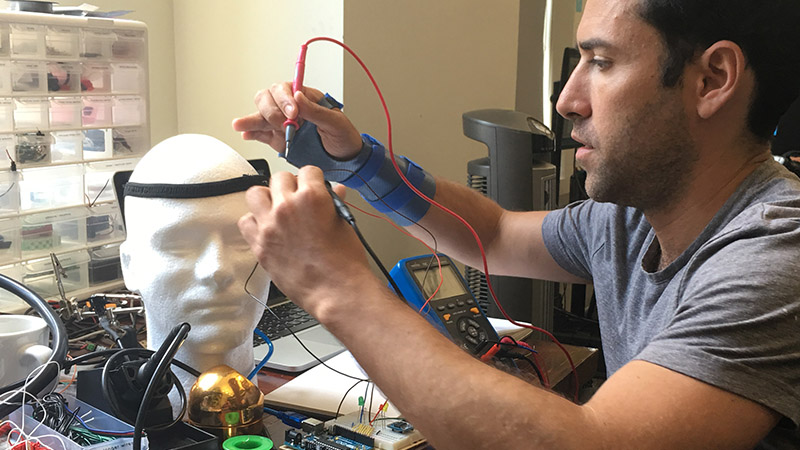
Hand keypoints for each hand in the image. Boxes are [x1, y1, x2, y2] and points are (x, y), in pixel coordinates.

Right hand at [232, 83, 362, 159]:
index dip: (284, 99)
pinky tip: (246, 133)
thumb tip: (298, 96)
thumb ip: (316, 111)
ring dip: (251, 119)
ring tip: (240, 124)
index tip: (293, 113)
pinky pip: (260, 133)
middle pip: (268, 98)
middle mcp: (291, 107)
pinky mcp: (278, 139)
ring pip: (261, 114)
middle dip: (271, 110)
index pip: (285, 88)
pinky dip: (251, 132)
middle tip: (282, 124)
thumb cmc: (344, 138)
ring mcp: (283, 123)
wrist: (346, 160)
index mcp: (305, 98)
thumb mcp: (336, 123)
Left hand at [238, 166, 371, 315]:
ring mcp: (270, 226)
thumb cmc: (344, 262)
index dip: (313, 180)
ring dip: (267, 198)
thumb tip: (334, 192)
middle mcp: (287, 207)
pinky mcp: (260, 245)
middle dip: (290, 185)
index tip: (313, 186)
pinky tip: (267, 228)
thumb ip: (334, 203)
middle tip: (297, 199)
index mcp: (312, 197)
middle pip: (279, 178)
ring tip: (277, 209)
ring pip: (256, 193)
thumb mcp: (344, 224)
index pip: (307, 171)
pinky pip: (245, 222)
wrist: (336, 291)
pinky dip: (254, 222)